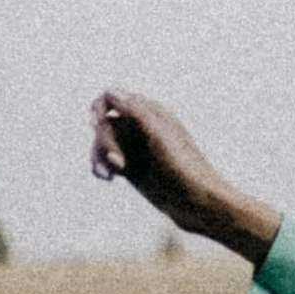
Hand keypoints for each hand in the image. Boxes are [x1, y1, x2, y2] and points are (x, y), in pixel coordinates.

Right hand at [89, 90, 281, 265]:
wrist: (198, 203)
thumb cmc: (185, 167)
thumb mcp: (159, 136)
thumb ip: (136, 112)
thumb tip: (111, 91)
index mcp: (152, 113)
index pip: (114, 98)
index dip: (99, 108)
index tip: (96, 122)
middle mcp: (142, 128)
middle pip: (104, 123)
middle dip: (103, 139)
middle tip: (118, 160)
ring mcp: (136, 149)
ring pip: (102, 143)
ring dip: (98, 155)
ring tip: (108, 174)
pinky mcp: (131, 169)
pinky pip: (105, 161)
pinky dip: (100, 167)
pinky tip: (108, 177)